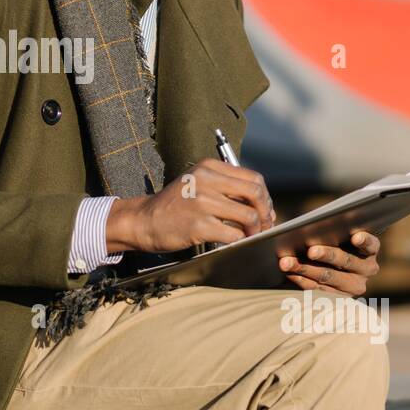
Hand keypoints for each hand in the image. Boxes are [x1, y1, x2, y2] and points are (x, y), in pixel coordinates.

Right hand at [107, 159, 274, 253]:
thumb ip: (225, 187)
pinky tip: (235, 242)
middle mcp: (206, 180)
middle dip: (265, 212)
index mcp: (208, 167)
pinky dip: (239, 240)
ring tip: (250, 235)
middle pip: (255, 193)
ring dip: (255, 229)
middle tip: (264, 224)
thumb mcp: (197, 183)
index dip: (264, 196)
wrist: (144, 220)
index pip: (252, 177)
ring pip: (248, 216)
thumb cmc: (174, 205)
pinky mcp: (199, 225)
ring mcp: (202, 203)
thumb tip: (262, 205)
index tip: (265, 209)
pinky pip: (233, 235)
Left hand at [279, 230, 380, 296]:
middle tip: (311, 251)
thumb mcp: (339, 234)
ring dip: (305, 269)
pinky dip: (300, 279)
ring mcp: (354, 286)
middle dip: (326, 255)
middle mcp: (367, 269)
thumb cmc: (335, 239)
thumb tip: (312, 226)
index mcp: (370, 250)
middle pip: (346, 261)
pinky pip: (317, 289)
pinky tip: (288, 272)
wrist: (336, 264)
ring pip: (328, 277)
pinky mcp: (338, 298)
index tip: (355, 237)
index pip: (371, 244)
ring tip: (286, 262)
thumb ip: (333, 229)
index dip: (364, 241)